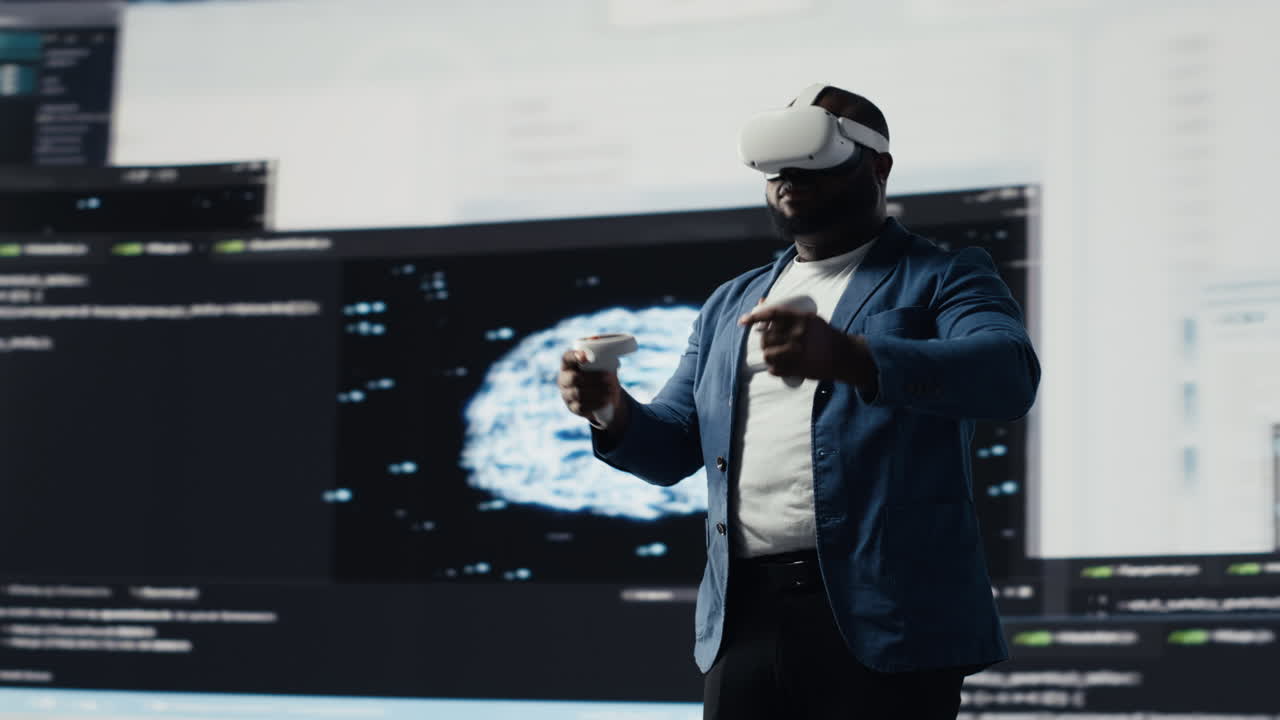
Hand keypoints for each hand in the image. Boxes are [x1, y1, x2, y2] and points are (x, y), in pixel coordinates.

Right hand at [559, 349, 627, 430]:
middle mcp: (564, 379)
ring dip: (597, 392)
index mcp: (569, 365)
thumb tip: (596, 340)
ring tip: (611, 390)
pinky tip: (606, 401)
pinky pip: (582, 407)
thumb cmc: (601, 373)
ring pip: (578, 394)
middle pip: (573, 378)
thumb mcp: (603, 362)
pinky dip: (596, 403)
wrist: (605, 395)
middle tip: (610, 379)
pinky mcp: (573, 408)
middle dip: (593, 378)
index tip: (586, 357)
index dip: (574, 356)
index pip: (566, 358)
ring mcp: (567, 394)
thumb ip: (601, 351)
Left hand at [737, 304, 871, 385]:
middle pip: (767, 338)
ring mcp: (798, 353)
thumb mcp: (809, 318)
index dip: (754, 317)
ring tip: (772, 355)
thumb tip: (761, 301)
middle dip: (763, 341)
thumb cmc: (823, 334)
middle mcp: (798, 335)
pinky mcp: (799, 368)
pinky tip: (776, 367)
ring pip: (768, 355)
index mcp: (802, 319)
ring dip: (767, 356)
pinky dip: (772, 369)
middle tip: (768, 343)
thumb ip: (787, 312)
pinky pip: (775, 370)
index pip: (772, 315)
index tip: (742, 321)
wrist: (843, 355)